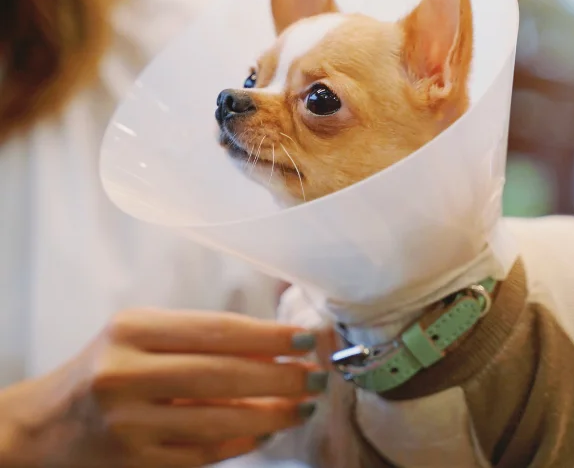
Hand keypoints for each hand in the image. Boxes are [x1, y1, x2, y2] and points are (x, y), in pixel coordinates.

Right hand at [0, 309, 326, 466]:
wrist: (48, 422)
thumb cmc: (107, 363)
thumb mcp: (144, 334)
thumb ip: (200, 337)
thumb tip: (272, 344)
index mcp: (133, 329)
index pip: (217, 330)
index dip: (268, 336)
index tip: (305, 339)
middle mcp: (128, 373)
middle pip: (224, 374)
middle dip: (280, 375)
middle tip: (316, 375)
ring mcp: (130, 423)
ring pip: (219, 420)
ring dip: (270, 413)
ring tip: (302, 404)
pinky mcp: (135, 462)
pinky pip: (203, 453)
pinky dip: (242, 442)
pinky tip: (267, 431)